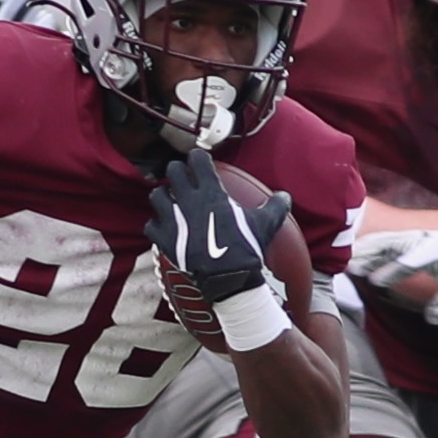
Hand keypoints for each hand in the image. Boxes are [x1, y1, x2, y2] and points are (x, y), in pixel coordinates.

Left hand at [145, 148, 291, 302]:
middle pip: (172, 171)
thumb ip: (275, 206)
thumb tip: (286, 196)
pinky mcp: (164, 239)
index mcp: (211, 192)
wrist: (229, 278)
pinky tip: (165, 228)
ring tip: (172, 203)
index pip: (196, 159)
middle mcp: (188, 201)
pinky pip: (151, 224)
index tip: (201, 163)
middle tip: (184, 180)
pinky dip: (157, 224)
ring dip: (164, 197)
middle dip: (178, 173)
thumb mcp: (265, 225)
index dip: (198, 159)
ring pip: (157, 195)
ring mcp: (173, 220)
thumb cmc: (246, 249)